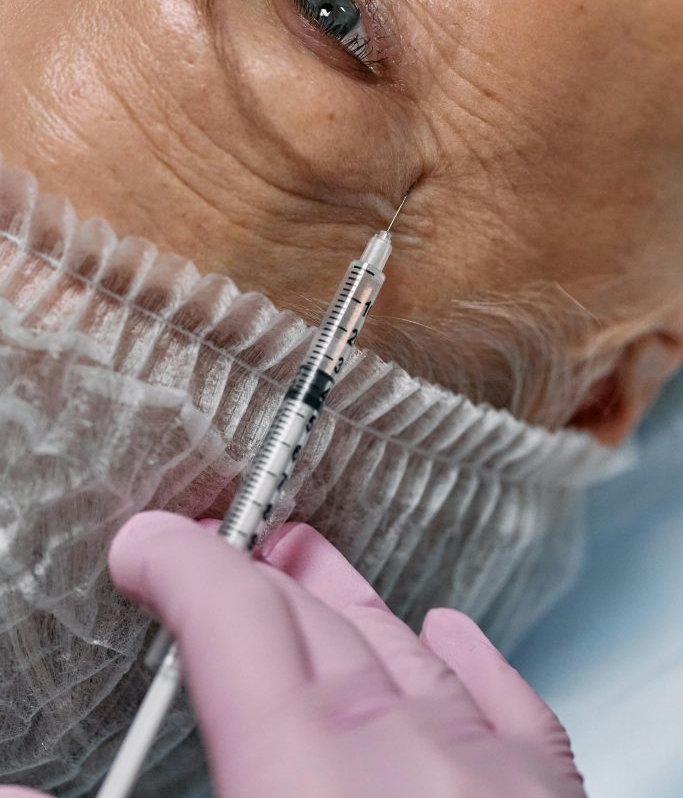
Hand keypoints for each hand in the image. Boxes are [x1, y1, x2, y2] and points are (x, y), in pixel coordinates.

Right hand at [0, 513, 585, 797]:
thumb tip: (5, 793)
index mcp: (304, 773)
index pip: (232, 615)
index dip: (181, 564)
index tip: (148, 545)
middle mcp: (403, 750)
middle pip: (310, 620)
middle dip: (251, 577)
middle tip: (218, 547)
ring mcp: (491, 776)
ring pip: (405, 646)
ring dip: (349, 600)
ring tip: (310, 557)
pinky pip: (512, 708)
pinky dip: (473, 663)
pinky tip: (451, 634)